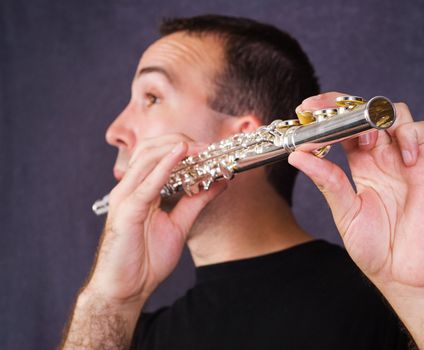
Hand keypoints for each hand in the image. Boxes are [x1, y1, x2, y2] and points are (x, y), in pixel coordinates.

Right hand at [85, 135, 225, 305]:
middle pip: (151, 149)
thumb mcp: (179, 224)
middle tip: (207, 147)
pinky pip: (147, 184)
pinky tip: (179, 155)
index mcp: (141, 190)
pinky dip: (164, 166)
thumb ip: (196, 201)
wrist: (127, 289)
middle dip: (180, 142)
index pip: (158, 155)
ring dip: (174, 148)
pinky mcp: (126, 211)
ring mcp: (125, 198)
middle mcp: (130, 188)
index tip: (210, 149)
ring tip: (198, 148)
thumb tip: (220, 182)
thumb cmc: (146, 259)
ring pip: (146, 158)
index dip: (184, 146)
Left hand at [289, 92, 423, 293]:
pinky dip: (410, 134)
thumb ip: (327, 181)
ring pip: (395, 113)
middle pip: (367, 112)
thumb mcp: (344, 211)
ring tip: (367, 141)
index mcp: (363, 165)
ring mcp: (405, 159)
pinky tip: (401, 158)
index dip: (327, 113)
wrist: (404, 273)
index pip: (345, 126)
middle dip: (345, 105)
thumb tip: (297, 156)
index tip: (305, 109)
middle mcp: (383, 157)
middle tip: (322, 112)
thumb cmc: (376, 248)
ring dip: (378, 117)